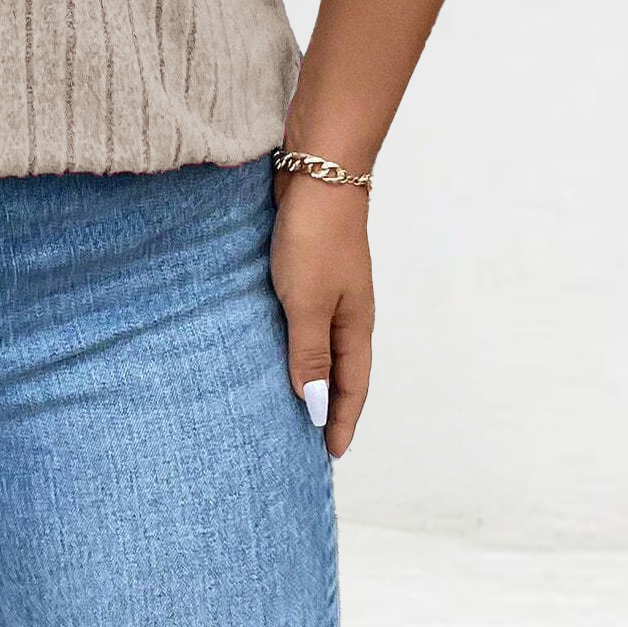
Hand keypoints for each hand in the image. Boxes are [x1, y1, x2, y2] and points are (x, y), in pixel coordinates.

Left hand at [269, 167, 373, 457]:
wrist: (317, 172)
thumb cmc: (315, 237)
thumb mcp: (308, 302)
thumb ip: (309, 353)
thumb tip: (315, 406)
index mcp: (355, 324)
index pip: (353, 385)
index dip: (343, 420)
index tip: (331, 454)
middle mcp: (348, 310)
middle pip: (341, 368)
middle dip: (330, 404)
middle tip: (313, 437)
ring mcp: (330, 287)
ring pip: (321, 342)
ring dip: (311, 372)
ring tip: (290, 399)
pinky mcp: (308, 267)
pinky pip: (303, 316)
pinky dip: (294, 338)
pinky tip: (272, 342)